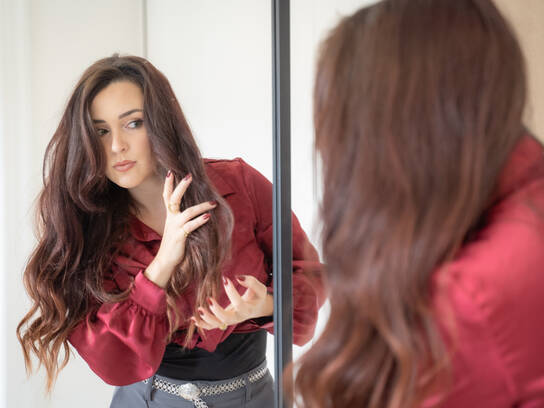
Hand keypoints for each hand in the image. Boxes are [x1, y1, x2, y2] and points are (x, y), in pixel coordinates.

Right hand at [144, 171, 216, 287]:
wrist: (165, 261)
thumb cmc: (174, 245)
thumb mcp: (177, 229)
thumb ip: (183, 219)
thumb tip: (198, 210)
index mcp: (170, 216)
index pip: (167, 196)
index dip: (168, 185)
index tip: (170, 172)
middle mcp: (171, 219)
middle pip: (174, 198)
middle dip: (181, 186)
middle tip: (189, 175)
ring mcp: (175, 227)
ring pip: (188, 212)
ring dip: (201, 206)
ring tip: (213, 203)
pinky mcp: (180, 236)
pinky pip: (190, 226)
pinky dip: (200, 220)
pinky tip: (208, 217)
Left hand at [192, 275, 272, 330]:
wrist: (256, 307)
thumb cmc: (257, 296)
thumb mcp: (259, 288)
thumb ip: (251, 282)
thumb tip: (238, 277)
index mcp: (247, 310)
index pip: (239, 303)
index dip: (231, 292)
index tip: (225, 279)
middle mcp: (237, 318)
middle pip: (226, 319)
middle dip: (216, 311)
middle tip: (209, 299)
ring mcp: (229, 321)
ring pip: (216, 324)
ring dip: (206, 319)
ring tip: (199, 309)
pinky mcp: (222, 321)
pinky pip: (211, 326)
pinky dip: (202, 324)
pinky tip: (193, 318)